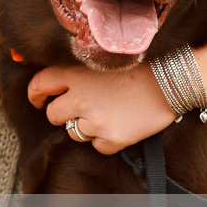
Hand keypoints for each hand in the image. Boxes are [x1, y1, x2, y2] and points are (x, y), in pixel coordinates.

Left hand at [28, 63, 177, 154]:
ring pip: (75, 133)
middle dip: (62, 115)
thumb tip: (58, 84)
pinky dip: (106, 139)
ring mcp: (94, 120)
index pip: (39, 84)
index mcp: (75, 73)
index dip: (36, 94)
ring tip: (108, 113)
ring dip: (86, 126)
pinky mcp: (111, 138)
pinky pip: (97, 146)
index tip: (39, 100)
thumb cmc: (141, 65)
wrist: (171, 80)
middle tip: (79, 110)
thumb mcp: (103, 60)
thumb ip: (79, 72)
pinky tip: (121, 124)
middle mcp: (79, 97)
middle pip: (53, 114)